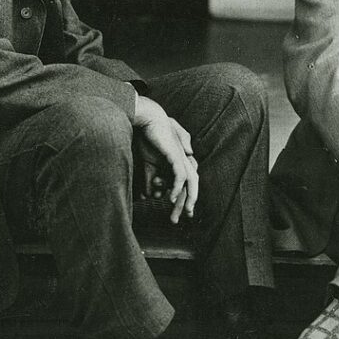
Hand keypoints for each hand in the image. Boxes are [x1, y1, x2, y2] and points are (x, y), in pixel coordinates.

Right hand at [133, 95, 198, 222]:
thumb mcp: (148, 164)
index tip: (181, 214)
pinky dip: (177, 188)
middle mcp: (184, 161)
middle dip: (186, 205)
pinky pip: (180, 176)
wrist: (148, 118)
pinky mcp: (176, 155)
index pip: (187, 185)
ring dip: (184, 200)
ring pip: (189, 184)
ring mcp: (182, 158)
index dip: (185, 200)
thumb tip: (151, 196)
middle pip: (191, 187)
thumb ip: (150, 179)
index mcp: (180, 163)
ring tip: (180, 213)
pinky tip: (171, 198)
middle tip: (180, 219)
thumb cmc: (148, 138)